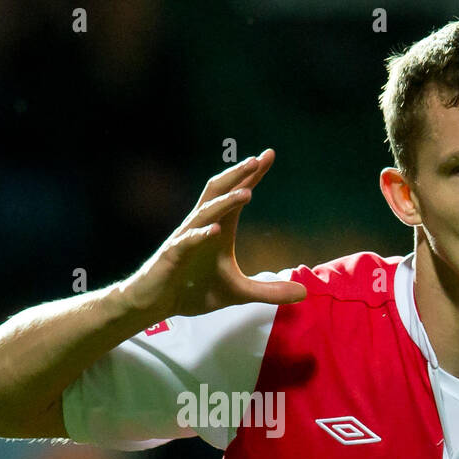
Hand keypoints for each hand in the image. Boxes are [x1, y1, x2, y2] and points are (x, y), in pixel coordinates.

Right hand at [126, 149, 307, 319]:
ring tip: (247, 193)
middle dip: (237, 175)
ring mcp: (185, 239)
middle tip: (257, 160)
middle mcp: (202, 227)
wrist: (155, 303)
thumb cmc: (192, 291)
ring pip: (205, 212)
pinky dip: (201, 235)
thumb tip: (304, 292)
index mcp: (218, 229)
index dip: (252, 175)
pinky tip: (215, 230)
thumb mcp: (238, 294)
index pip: (236, 194)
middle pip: (218, 192)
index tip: (269, 155)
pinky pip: (186, 242)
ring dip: (225, 202)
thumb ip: (269, 291)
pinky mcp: (172, 256)